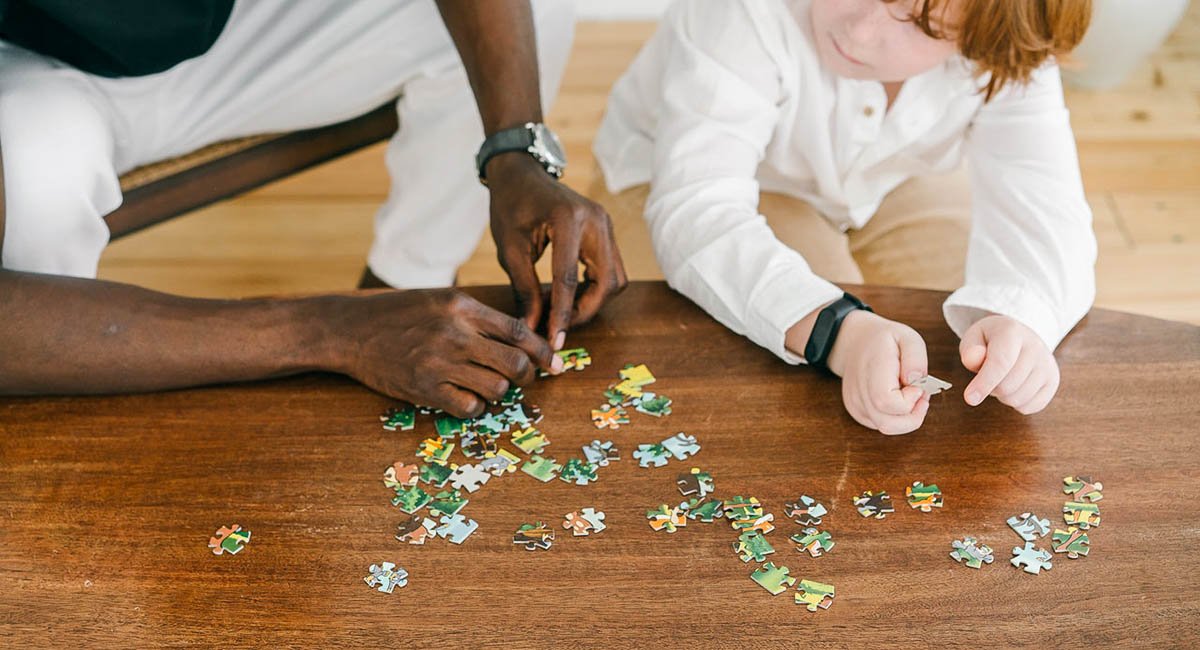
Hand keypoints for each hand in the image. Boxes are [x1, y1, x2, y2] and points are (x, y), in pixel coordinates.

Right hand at [327, 289, 561, 416]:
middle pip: (515, 364)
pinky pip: (470, 408)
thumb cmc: (397, 313)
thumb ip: (477, 315)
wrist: (350, 330)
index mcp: (462, 307)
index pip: (518, 331)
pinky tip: (465, 398)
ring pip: (497, 389)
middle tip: (524, 379)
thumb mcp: (439, 299)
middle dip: (527, 376)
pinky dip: (475, 407)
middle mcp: (455, 333)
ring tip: (485, 385)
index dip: (542, 351)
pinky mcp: (424, 388)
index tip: (555, 363)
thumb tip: (521, 336)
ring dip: (498, 392)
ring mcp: (439, 363)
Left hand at [485, 153, 626, 347]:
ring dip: (593, 301)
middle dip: (586, 311)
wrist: (521, 173)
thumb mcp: (509, 249)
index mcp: (568, 220)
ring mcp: (606, 224)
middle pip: (607, 282)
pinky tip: (569, 294)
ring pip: (615, 279)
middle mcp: (596, 221)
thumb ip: (524, 289)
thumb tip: (532, 328)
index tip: (554, 340)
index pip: (569, 279)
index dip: (562, 314)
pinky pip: (611, 269)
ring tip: (561, 309)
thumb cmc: (510, 205)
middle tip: (559, 326)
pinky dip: (594, 287)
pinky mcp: (606, 231)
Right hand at [826, 311, 929, 434]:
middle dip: (913, 416)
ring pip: (885, 428)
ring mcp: (855, 403)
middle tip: (920, 394)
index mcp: (871, 368)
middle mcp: (859, 390)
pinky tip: (898, 399)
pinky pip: (881, 425)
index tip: (918, 386)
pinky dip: (896, 417)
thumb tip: (917, 383)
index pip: (887, 401)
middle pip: (887, 424)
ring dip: (906, 418)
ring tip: (911, 396)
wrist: (854, 343)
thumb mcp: (907, 337)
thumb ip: (916, 359)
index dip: (909, 401)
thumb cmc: (883, 340)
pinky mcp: (857, 412)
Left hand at [960, 314, 1058, 413]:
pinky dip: (1016, 404)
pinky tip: (1014, 387)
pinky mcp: (1053, 381)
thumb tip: (972, 360)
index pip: (1001, 362)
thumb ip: (969, 350)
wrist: (1018, 337)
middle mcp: (1035, 346)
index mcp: (1012, 332)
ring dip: (1002, 396)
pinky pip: (1030, 407)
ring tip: (1002, 378)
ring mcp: (1047, 364)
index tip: (970, 398)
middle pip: (1007, 386)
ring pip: (1018, 399)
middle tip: (988, 375)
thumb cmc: (991, 340)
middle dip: (990, 388)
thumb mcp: (974, 338)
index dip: (984, 383)